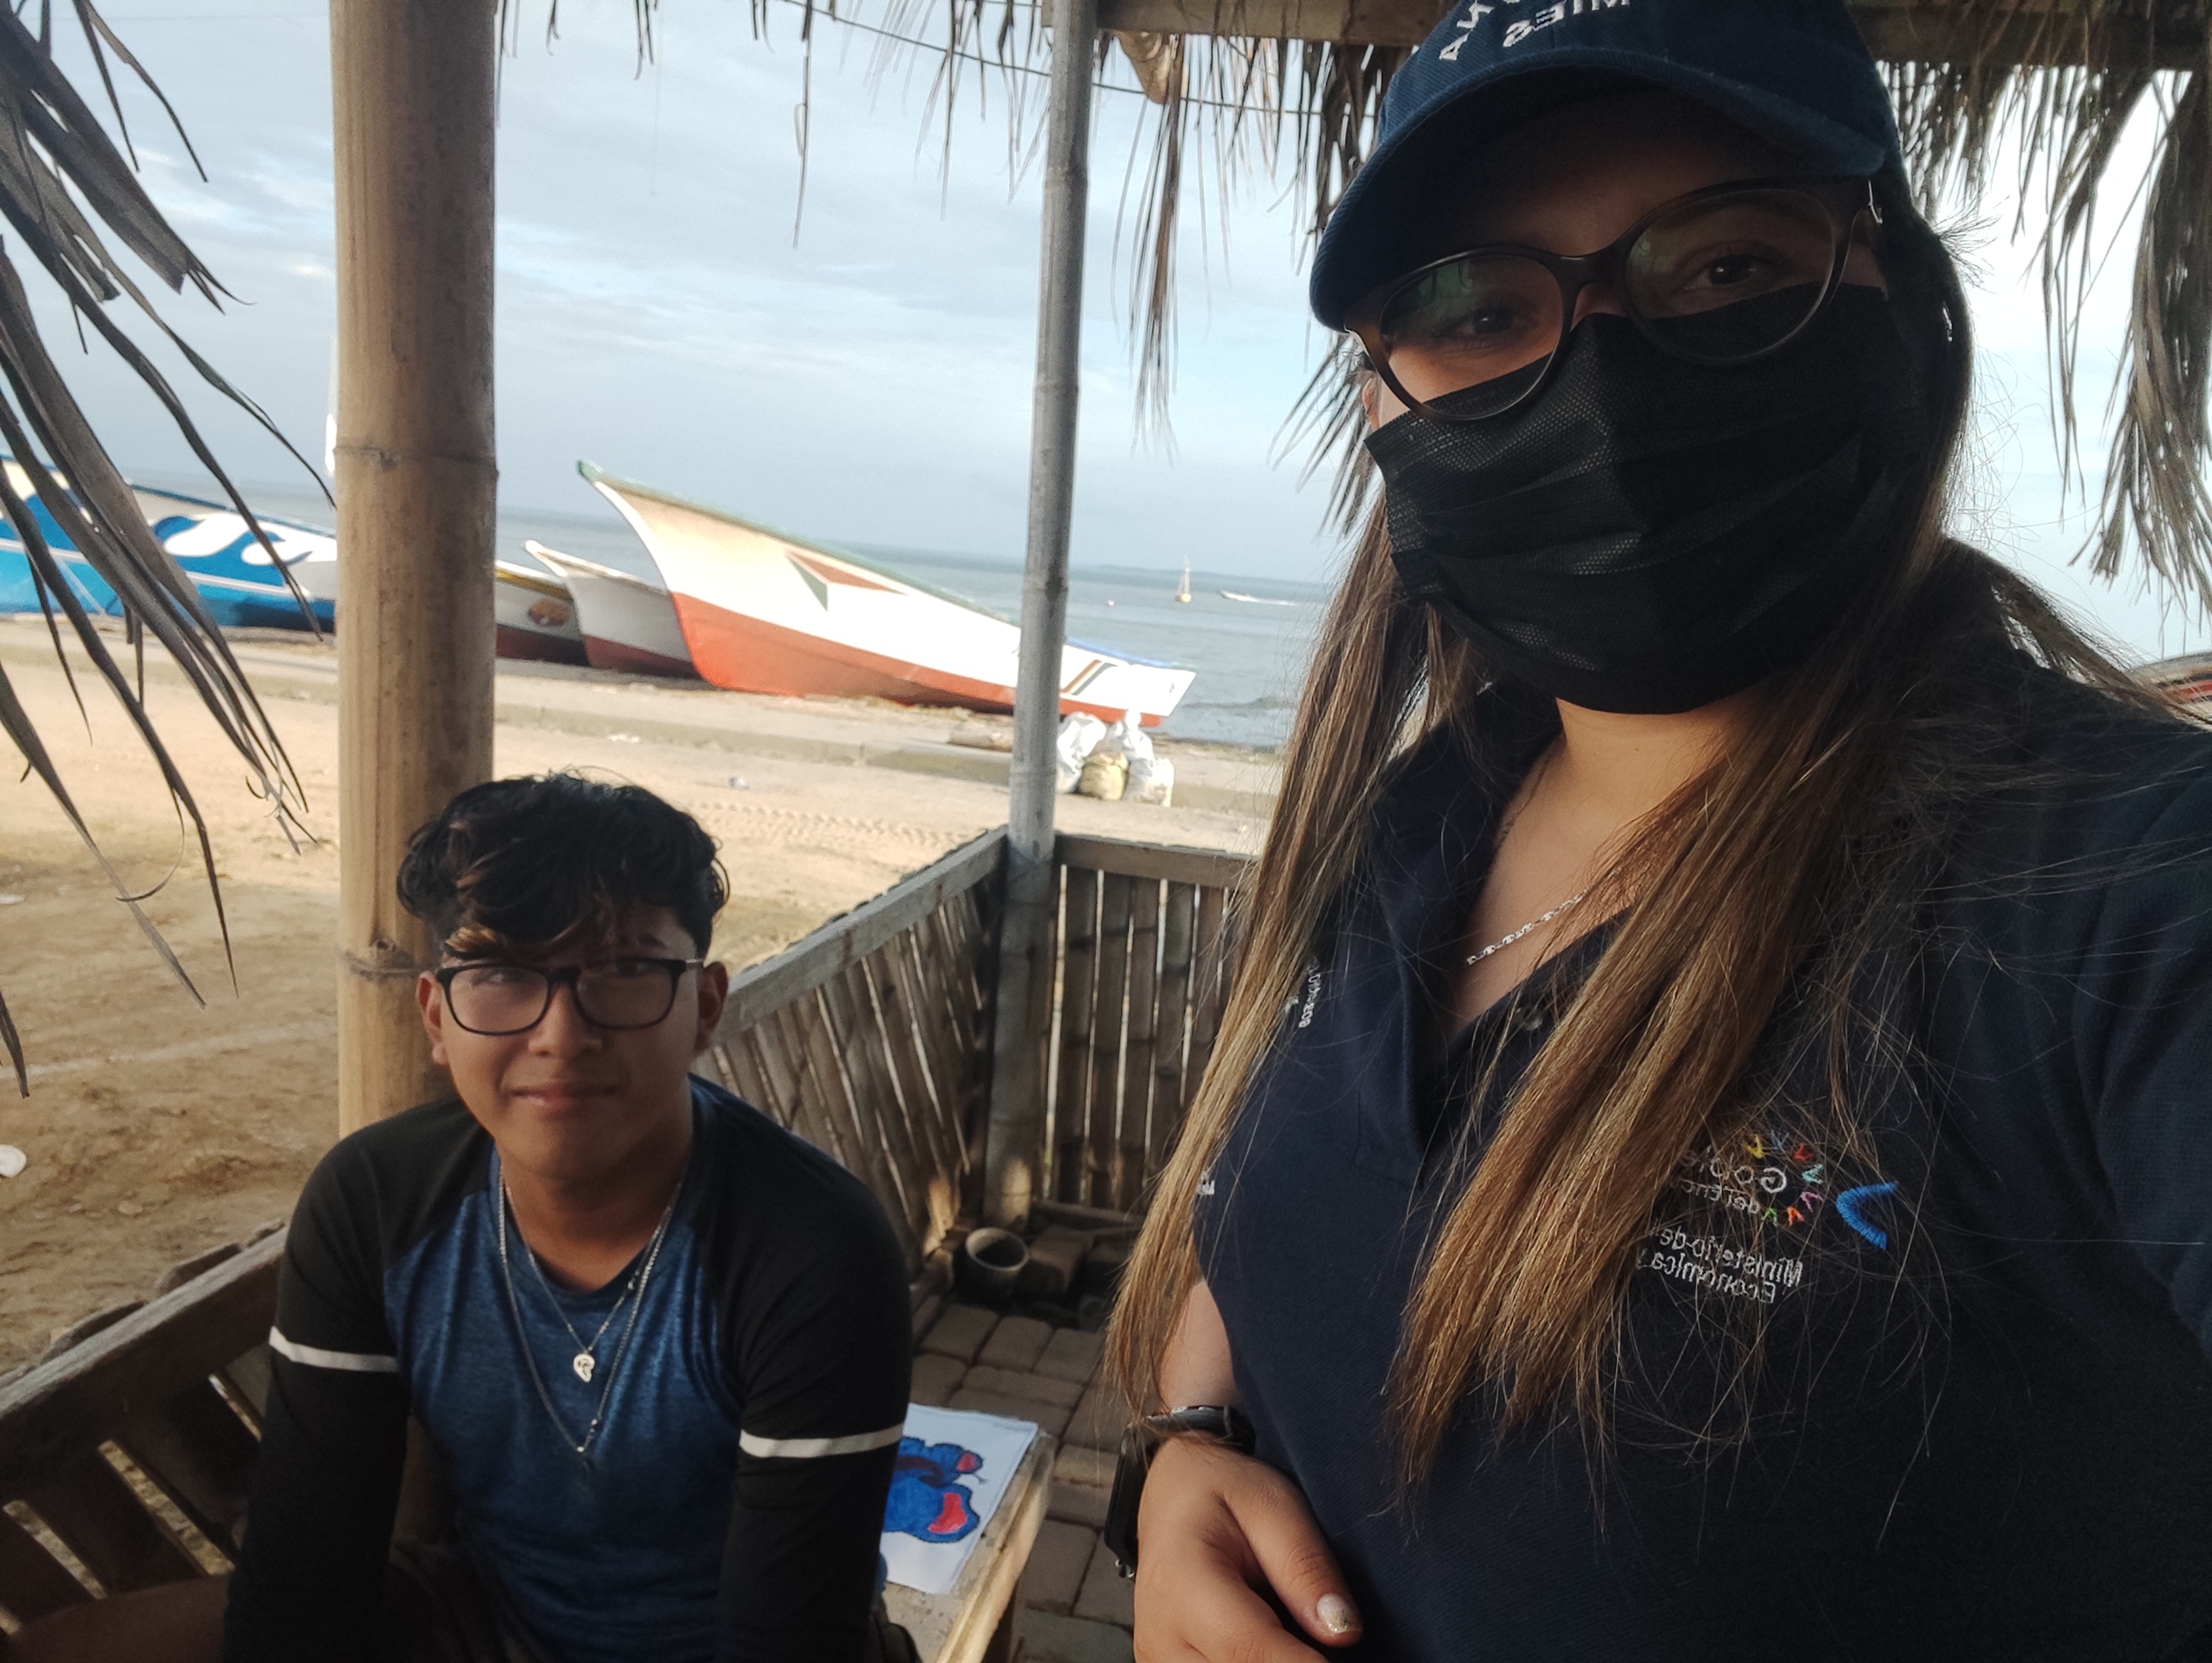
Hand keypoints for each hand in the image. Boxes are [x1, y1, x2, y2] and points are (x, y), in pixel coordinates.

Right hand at [1132, 1434, 1362, 1660]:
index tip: (1341, 1656)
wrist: (1169, 1500)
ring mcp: (1159, 1661)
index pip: (1247, 1647)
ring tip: (1299, 1636)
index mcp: (1182, 1582)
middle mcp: (1161, 1634)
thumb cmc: (1219, 1493)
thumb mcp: (1272, 1504)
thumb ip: (1305, 1565)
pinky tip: (1277, 1647)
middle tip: (1326, 1639)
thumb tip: (1342, 1631)